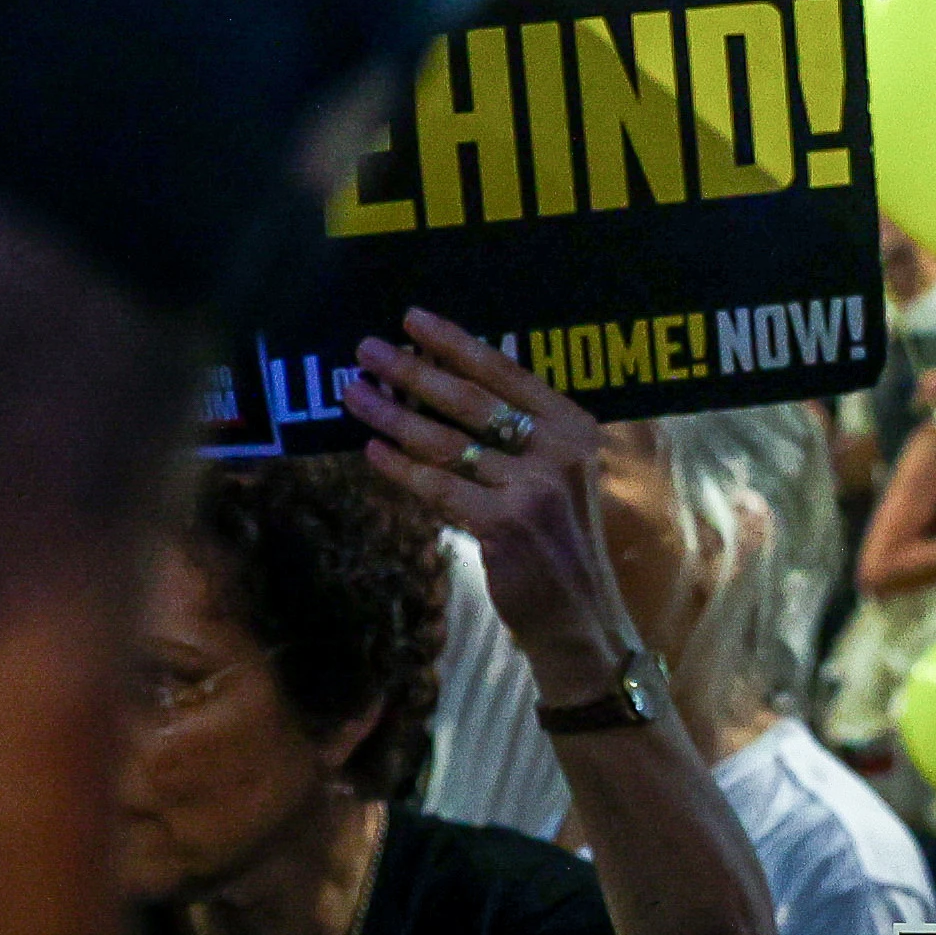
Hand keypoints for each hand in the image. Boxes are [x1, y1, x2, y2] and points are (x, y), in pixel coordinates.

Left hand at [344, 311, 636, 682]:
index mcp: (574, 427)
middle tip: (366, 349)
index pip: (507, 372)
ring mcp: (533, 488)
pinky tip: (373, 451)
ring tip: (355, 394)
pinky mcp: (505, 525)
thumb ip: (518, 437)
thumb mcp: (554, 476)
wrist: (580, 615)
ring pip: (446, 442)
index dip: (455, 343)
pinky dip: (401, 468)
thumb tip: (440, 389)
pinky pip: (438, 488)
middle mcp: (559, 451)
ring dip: (392, 415)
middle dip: (411, 371)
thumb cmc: (557, 541)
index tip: (411, 319)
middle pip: (470, 400)